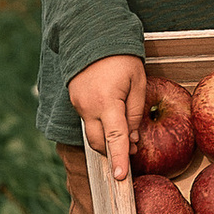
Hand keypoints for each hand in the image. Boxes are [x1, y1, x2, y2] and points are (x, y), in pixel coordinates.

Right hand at [69, 53, 144, 183]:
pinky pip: (88, 121)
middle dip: (113, 152)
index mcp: (107, 102)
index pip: (114, 138)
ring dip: (106, 140)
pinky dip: (100, 127)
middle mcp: (88, 107)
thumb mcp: (138, 82)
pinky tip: (112, 120)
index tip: (120, 177)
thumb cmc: (122, 58)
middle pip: (99, 142)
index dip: (118, 159)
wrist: (93, 35)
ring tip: (124, 135)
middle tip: (130, 153)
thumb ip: (136, 112)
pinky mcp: (75, 101)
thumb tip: (133, 139)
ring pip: (92, 134)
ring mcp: (78, 104)